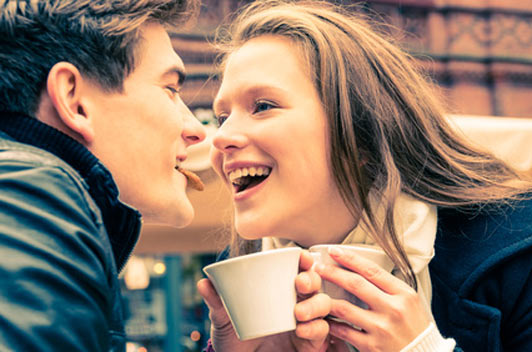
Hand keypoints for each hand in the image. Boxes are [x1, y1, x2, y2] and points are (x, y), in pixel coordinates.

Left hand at [197, 250, 331, 351]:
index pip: (297, 269)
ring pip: (323, 304)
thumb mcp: (223, 318)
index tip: (301, 256)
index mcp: (279, 289)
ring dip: (316, 304)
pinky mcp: (309, 343)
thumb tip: (203, 282)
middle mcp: (296, 302)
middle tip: (300, 283)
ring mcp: (305, 322)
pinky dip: (316, 329)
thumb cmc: (235, 336)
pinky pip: (322, 331)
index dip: (303, 260)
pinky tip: (301, 330)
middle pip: (315, 283)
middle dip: (311, 279)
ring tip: (298, 313)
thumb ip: (216, 301)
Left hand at [315, 247, 430, 351]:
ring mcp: (382, 329)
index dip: (350, 259)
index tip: (334, 251)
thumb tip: (363, 268)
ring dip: (326, 300)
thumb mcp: (410, 302)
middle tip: (318, 268)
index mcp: (403, 294)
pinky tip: (324, 318)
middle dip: (332, 273)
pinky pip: (344, 331)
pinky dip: (332, 323)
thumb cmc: (415, 328)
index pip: (372, 270)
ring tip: (315, 294)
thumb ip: (389, 286)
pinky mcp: (372, 347)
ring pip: (345, 308)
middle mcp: (393, 309)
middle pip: (356, 284)